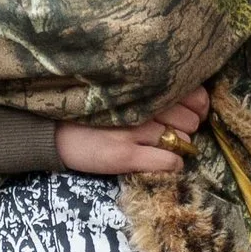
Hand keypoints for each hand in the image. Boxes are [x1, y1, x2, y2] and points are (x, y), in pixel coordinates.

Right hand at [54, 84, 209, 176]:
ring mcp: (134, 131)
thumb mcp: (121, 93)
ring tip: (161, 146)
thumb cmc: (88, 110)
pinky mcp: (124, 155)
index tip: (194, 113)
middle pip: (190, 121)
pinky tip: (160, 162)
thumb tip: (191, 104)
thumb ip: (151, 93)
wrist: (51, 130)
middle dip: (187, 129)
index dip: (199, 107)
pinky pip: (168, 162)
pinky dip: (172, 164)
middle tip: (172, 132)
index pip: (193, 95)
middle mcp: (142, 105)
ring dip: (178, 147)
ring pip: (182, 142)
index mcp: (143, 87)